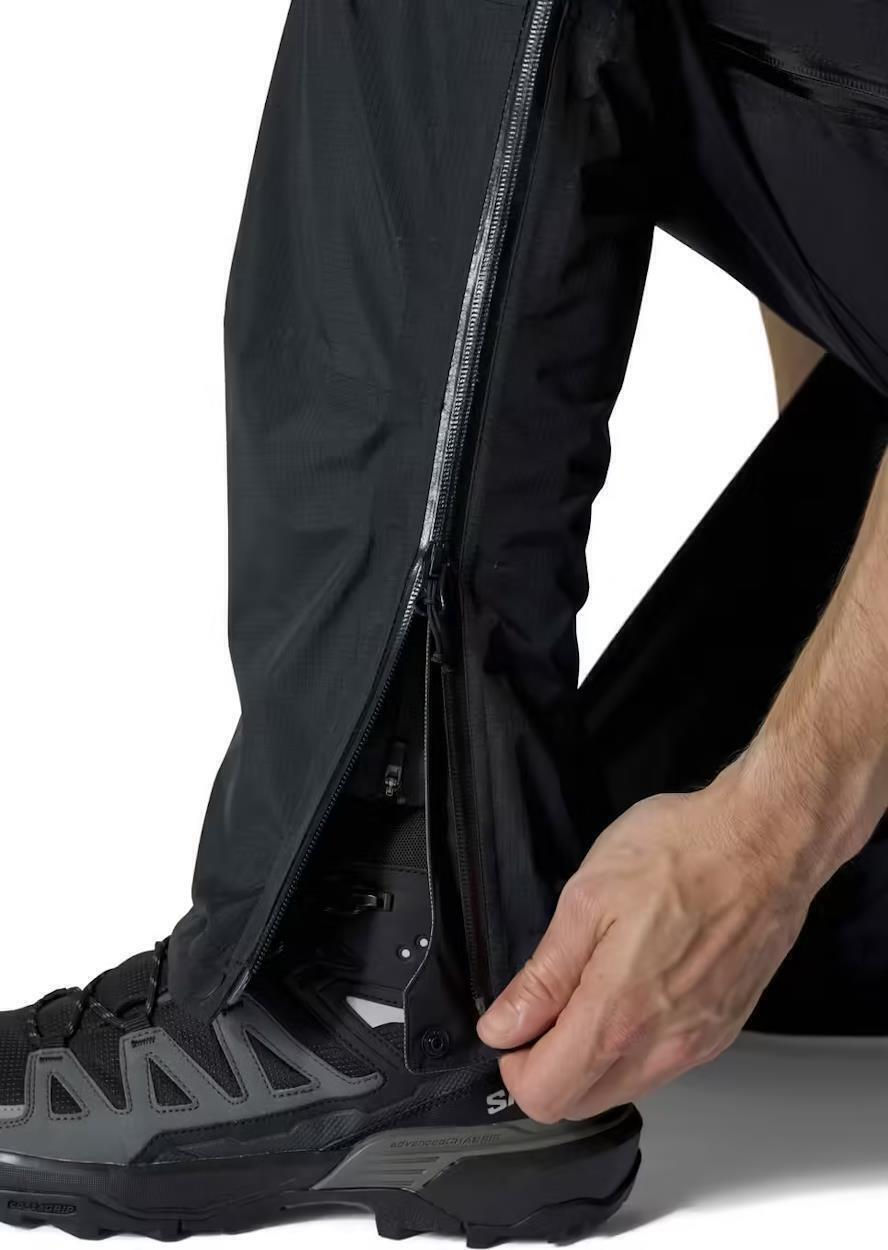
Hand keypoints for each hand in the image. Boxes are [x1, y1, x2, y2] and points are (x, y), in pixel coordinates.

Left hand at [477, 762, 816, 1122]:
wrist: (764, 841)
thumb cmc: (683, 854)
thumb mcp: (586, 901)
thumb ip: (543, 977)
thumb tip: (504, 1025)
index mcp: (619, 1014)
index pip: (547, 1096)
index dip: (515, 1067)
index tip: (511, 1028)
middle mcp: (663, 1044)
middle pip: (583, 1102)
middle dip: (549, 1065)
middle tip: (544, 1005)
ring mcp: (698, 1042)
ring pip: (624, 1086)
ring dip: (592, 1056)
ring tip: (591, 984)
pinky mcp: (722, 1029)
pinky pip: (663, 1064)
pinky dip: (634, 1044)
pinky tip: (633, 986)